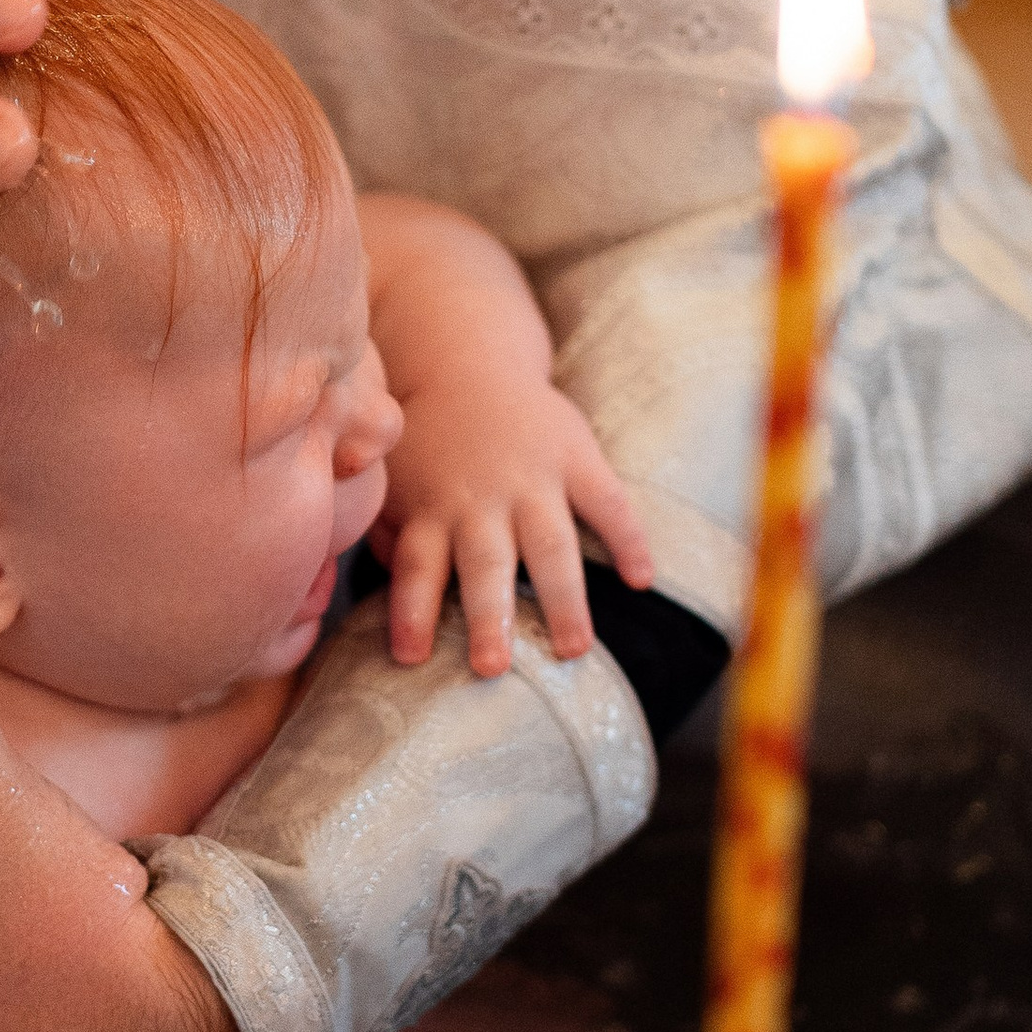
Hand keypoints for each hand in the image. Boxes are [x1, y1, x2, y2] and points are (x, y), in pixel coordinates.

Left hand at [374, 379, 653, 676]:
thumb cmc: (424, 443)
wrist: (465, 363)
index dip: (412, 611)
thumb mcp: (391, 481)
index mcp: (431, 509)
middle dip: (489, 615)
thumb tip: (391, 584)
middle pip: (484, 564)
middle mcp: (480, 500)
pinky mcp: (576, 458)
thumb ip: (389, 534)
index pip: (417, 566)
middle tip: (491, 668)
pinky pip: (607, 502)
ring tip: (573, 649)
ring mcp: (532, 480)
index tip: (411, 657)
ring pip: (549, 544)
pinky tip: (642, 581)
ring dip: (562, 598)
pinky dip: (628, 539)